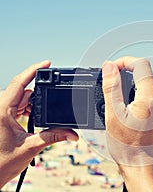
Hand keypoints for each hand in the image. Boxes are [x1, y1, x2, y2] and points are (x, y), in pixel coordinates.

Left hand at [0, 61, 77, 187]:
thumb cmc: (2, 163)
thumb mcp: (30, 147)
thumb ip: (53, 137)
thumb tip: (73, 134)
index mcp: (2, 110)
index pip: (19, 83)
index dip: (33, 70)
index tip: (47, 63)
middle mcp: (1, 108)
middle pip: (24, 90)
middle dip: (40, 94)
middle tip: (54, 101)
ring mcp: (2, 112)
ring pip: (22, 98)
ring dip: (35, 104)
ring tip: (44, 115)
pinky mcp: (4, 117)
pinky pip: (19, 106)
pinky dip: (30, 109)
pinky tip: (36, 117)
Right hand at [102, 57, 152, 191]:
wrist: (144, 169)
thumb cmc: (128, 148)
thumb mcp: (113, 115)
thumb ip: (111, 87)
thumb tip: (110, 66)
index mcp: (151, 98)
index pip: (141, 64)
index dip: (125, 61)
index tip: (113, 68)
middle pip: (145, 76)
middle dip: (128, 78)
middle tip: (114, 91)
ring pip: (150, 89)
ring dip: (136, 91)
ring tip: (124, 108)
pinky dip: (143, 100)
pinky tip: (134, 115)